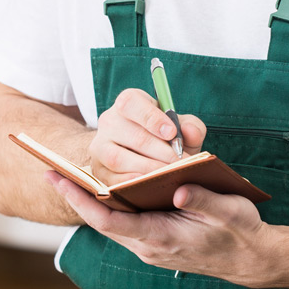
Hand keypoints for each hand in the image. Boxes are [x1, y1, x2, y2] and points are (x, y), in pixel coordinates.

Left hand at [47, 172, 274, 285]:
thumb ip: (201, 200)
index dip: (82, 200)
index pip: (109, 221)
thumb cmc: (240, 233)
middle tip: (51, 170)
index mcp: (161, 238)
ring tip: (67, 175)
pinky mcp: (155, 242)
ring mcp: (150, 247)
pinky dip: (110, 206)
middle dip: (75, 196)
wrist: (252, 260)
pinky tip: (103, 187)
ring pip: (112, 223)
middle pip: (102, 221)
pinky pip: (124, 224)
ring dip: (90, 201)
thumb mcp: (227, 211)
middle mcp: (149, 247)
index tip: (59, 180)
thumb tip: (177, 190)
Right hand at [88, 87, 206, 185]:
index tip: (172, 133)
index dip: (151, 118)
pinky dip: (132, 183)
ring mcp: (99, 146)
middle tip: (181, 163)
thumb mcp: (180, 128)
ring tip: (168, 175)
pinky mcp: (97, 170)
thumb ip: (191, 127)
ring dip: (147, 169)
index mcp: (128, 103)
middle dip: (160, 151)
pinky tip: (150, 185)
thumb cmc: (164, 137)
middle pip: (131, 135)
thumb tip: (190, 133)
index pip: (131, 103)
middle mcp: (109, 121)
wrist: (142, 154)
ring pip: (118, 158)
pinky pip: (111, 179)